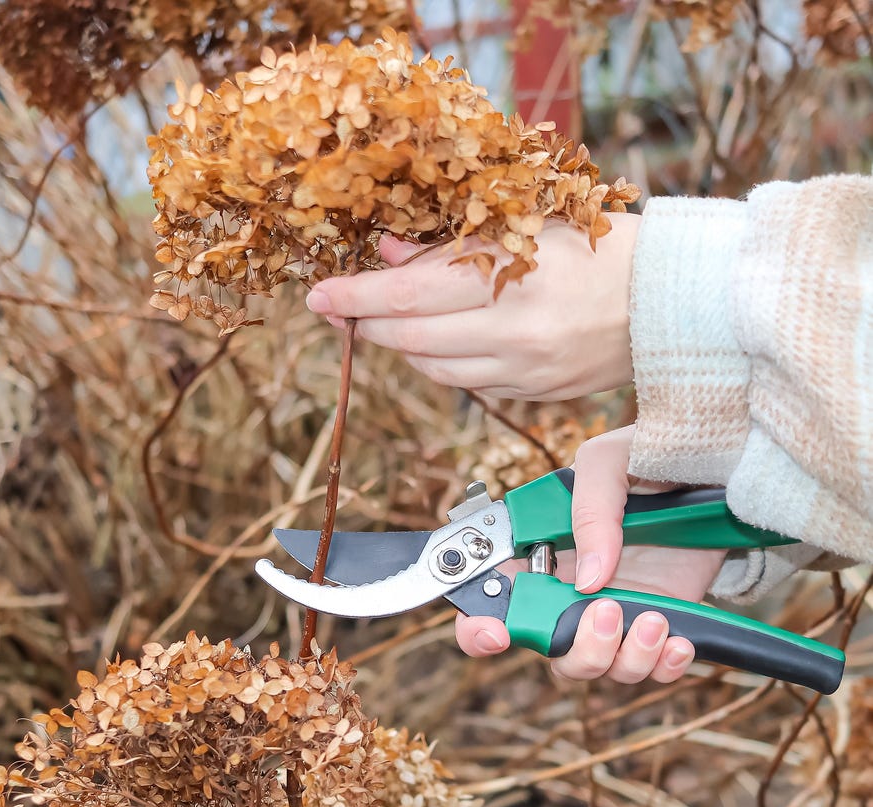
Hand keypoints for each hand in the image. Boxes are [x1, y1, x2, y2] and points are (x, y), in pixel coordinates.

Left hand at [305, 214, 640, 400]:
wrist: (672, 302)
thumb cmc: (603, 247)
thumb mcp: (529, 226)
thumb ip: (452, 246)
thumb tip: (389, 256)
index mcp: (514, 281)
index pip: (408, 297)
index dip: (355, 297)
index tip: (318, 294)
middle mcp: (515, 336)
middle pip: (410, 341)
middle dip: (365, 324)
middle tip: (340, 308)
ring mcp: (525, 374)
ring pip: (433, 369)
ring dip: (400, 346)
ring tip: (389, 320)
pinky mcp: (535, 396)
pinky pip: (468, 385)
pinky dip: (441, 363)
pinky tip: (440, 341)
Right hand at [456, 426, 727, 683]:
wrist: (717, 466)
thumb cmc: (648, 455)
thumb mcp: (608, 463)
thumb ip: (590, 512)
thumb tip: (588, 581)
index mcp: (536, 550)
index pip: (486, 600)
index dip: (479, 628)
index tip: (498, 634)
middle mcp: (567, 589)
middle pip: (546, 649)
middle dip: (574, 648)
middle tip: (605, 611)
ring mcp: (612, 610)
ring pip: (598, 667)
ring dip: (624, 658)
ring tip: (655, 620)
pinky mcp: (657, 621)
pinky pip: (651, 668)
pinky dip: (663, 665)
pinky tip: (678, 639)